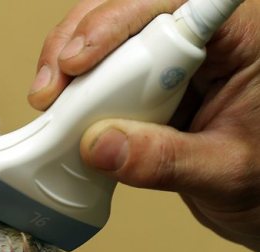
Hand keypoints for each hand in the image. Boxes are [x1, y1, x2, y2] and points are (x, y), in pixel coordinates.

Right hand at [29, 0, 259, 251]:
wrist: (256, 193)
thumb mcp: (225, 171)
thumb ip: (165, 159)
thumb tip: (100, 145)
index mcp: (239, 38)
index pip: (172, 4)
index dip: (116, 23)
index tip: (78, 62)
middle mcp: (199, 38)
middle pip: (124, 12)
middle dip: (78, 45)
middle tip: (54, 90)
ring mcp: (167, 59)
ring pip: (104, 36)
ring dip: (69, 68)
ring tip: (52, 104)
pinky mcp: (144, 80)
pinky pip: (101, 70)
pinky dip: (75, 91)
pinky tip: (63, 111)